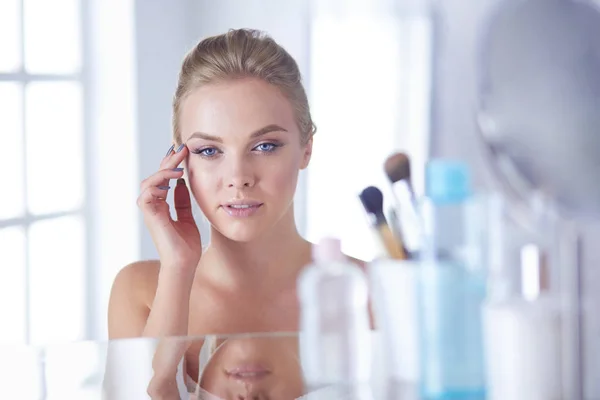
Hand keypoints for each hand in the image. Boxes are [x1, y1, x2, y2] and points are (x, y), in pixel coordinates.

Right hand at [138, 144, 201, 270]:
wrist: (185, 264)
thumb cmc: (186, 246)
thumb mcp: (187, 217)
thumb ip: (183, 200)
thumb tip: (183, 182)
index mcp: (161, 205)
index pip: (163, 179)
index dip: (171, 163)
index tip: (183, 151)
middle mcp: (153, 206)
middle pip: (156, 176)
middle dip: (168, 161)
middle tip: (182, 148)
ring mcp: (150, 211)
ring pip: (149, 183)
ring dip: (164, 171)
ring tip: (179, 166)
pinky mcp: (150, 217)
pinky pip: (146, 195)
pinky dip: (157, 185)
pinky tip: (173, 181)